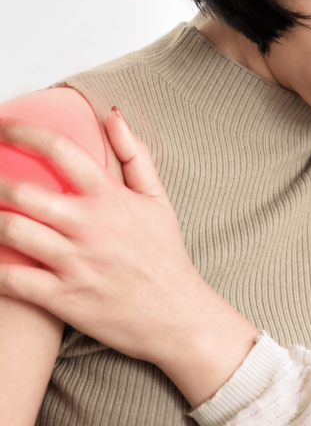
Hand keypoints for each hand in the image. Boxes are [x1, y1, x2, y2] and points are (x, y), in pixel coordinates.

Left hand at [0, 109, 258, 406]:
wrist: (175, 312)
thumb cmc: (165, 253)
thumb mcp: (158, 198)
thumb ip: (135, 154)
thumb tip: (113, 115)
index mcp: (110, 198)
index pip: (60, 151)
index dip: (23, 132)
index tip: (4, 127)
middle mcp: (89, 227)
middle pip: (22, 192)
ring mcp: (74, 263)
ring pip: (9, 231)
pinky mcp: (62, 298)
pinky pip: (10, 278)